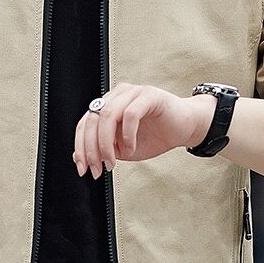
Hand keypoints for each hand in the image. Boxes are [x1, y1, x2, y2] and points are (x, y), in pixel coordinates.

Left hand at [72, 81, 215, 177]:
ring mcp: (133, 93)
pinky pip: (130, 114)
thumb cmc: (156, 136)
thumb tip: (78, 157)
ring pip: (107, 116)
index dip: (80, 147)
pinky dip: (127, 135)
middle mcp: (117, 95)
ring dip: (106, 144)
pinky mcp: (149, 95)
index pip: (84, 123)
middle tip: (98, 169)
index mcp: (107, 105)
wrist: (185, 129)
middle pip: (92, 120)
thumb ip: (102, 149)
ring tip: (113, 162)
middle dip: (92, 149)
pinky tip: (131, 149)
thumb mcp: (122, 149)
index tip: (82, 168)